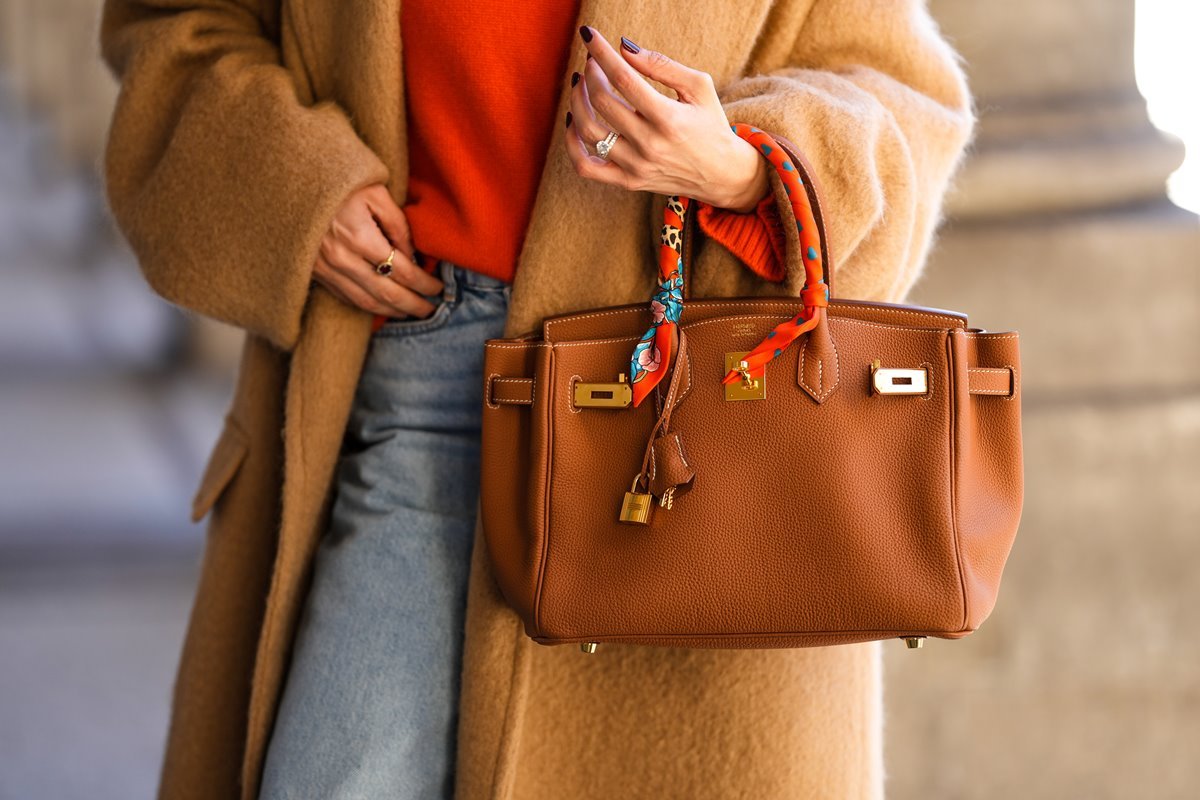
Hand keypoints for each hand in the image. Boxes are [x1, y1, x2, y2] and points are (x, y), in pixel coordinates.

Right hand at [311, 183, 443, 316]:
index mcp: (360, 237)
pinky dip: (368, 306)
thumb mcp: (375, 193)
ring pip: (366, 302)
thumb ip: (398, 225)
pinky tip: (383, 306)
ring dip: (392, 311)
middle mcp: (342, 259)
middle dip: (414, 305)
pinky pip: (347, 297)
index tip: (439, 287)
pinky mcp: (316, 273)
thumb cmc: (339, 182)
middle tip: (433, 309)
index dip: (424, 283)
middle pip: (387, 293)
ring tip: (412, 312)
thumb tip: (413, 255)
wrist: (291, 183)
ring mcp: (326, 270)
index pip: (403, 271)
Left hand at [566, 27, 769, 212]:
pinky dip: (571, 144)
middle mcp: (650, 145)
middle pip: (602, 102)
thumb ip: (662, 66)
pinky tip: (573, 121)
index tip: (589, 35)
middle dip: (590, 74)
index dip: (602, 53)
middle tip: (592, 62)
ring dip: (577, 101)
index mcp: (669, 119)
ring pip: (588, 131)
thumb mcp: (699, 88)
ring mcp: (636, 166)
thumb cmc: (711, 125)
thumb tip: (624, 49)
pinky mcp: (628, 181)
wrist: (722, 174)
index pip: (624, 79)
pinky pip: (586, 167)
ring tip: (581, 84)